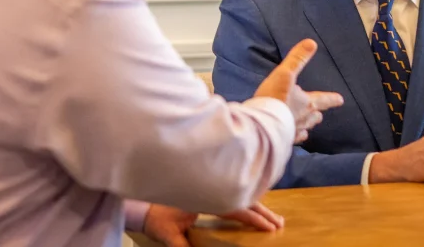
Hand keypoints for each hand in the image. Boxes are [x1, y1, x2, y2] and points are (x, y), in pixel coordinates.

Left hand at [142, 202, 283, 246]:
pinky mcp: (208, 189)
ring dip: (257, 204)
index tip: (270, 227)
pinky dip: (247, 199)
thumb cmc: (156, 219)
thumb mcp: (170, 236)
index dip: (254, 217)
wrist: (143, 205)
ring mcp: (210, 188)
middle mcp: (210, 189)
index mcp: (204, 197)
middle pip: (243, 198)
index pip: (236, 207)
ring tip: (273, 216)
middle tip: (280, 223)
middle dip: (263, 211)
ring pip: (240, 193)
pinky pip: (232, 192)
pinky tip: (255, 205)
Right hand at [254, 39, 343, 142]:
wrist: (260, 123)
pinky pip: (292, 138)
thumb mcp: (285, 73)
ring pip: (305, 128)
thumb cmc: (274, 97)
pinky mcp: (283, 139)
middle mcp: (304, 118)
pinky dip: (294, 135)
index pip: (323, 99)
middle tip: (320, 113)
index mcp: (307, 103)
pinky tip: (293, 136)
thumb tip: (311, 43)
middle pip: (315, 116)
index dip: (331, 99)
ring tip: (308, 125)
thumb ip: (297, 59)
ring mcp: (294, 130)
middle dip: (317, 113)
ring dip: (308, 124)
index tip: (340, 100)